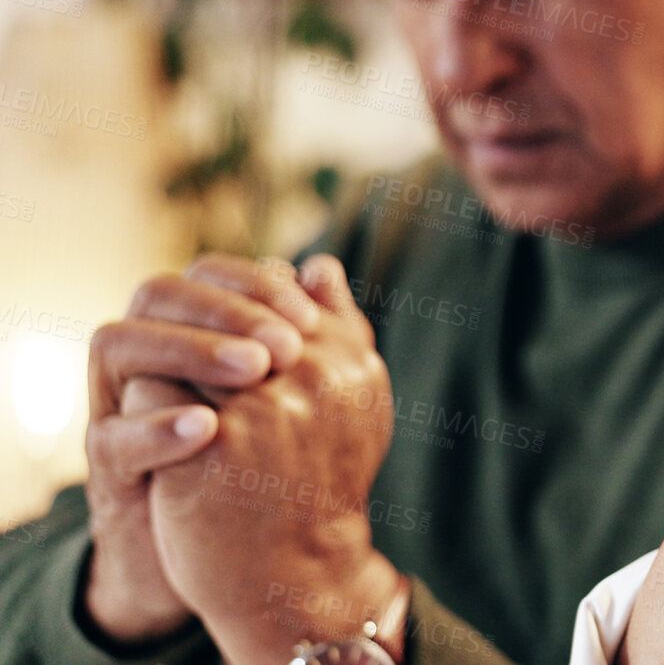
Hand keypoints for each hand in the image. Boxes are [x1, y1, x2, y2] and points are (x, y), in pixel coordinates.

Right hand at [83, 255, 316, 643]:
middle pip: (159, 296)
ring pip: (119, 345)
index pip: (208, 273)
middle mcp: (145, 353)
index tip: (308, 316)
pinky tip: (207, 428)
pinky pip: (111, 434)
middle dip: (224, 312)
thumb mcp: (302, 391)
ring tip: (255, 373)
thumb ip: (314, 333)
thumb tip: (324, 269)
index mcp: (191, 327)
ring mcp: (116, 404)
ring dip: (189, 352)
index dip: (254, 283)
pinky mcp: (105, 464)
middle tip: (285, 347)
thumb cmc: (272, 456)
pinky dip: (156, 428)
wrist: (240, 555)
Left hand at [146, 254, 403, 663]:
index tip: (238, 360)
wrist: (297, 572)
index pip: (273, 291)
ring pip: (179, 347)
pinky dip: (144, 412)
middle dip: (201, 342)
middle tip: (203, 389)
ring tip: (185, 414)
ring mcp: (263, 407)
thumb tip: (315, 263)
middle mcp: (313, 376)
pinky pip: (149, 390)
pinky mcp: (212, 442)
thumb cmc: (316, 482)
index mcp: (349, 359)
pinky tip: (165, 443)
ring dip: (169, 374)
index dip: (238, 319)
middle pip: (223, 316)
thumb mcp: (347, 401)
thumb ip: (339, 327)